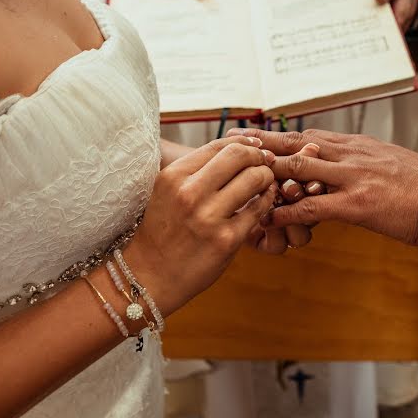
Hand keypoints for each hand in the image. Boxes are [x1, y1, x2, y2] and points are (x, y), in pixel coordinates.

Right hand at [123, 137, 276, 314]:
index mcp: (173, 176)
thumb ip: (197, 169)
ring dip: (266, 177)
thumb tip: (240, 146)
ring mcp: (209, 217)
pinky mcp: (226, 240)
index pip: (219, 145)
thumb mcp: (168, 191)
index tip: (255, 148)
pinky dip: (266, 201)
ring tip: (265, 182)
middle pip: (239, 156)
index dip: (244, 143)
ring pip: (254, 179)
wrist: (150, 274)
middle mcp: (189, 193)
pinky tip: (263, 202)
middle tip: (264, 163)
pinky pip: (259, 209)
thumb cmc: (164, 229)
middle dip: (258, 156)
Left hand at [227, 129, 417, 245]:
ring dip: (265, 174)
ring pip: (298, 169)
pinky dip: (285, 211)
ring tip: (235, 176)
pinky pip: (312, 206)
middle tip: (225, 144)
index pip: (306, 135)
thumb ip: (359, 165)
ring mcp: (353, 177)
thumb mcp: (389, 165)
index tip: (246, 134)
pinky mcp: (359, 204)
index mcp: (356, 146)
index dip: (273, 136)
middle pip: (294, 145)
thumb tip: (337, 170)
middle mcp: (350, 155)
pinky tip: (265, 217)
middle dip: (258, 145)